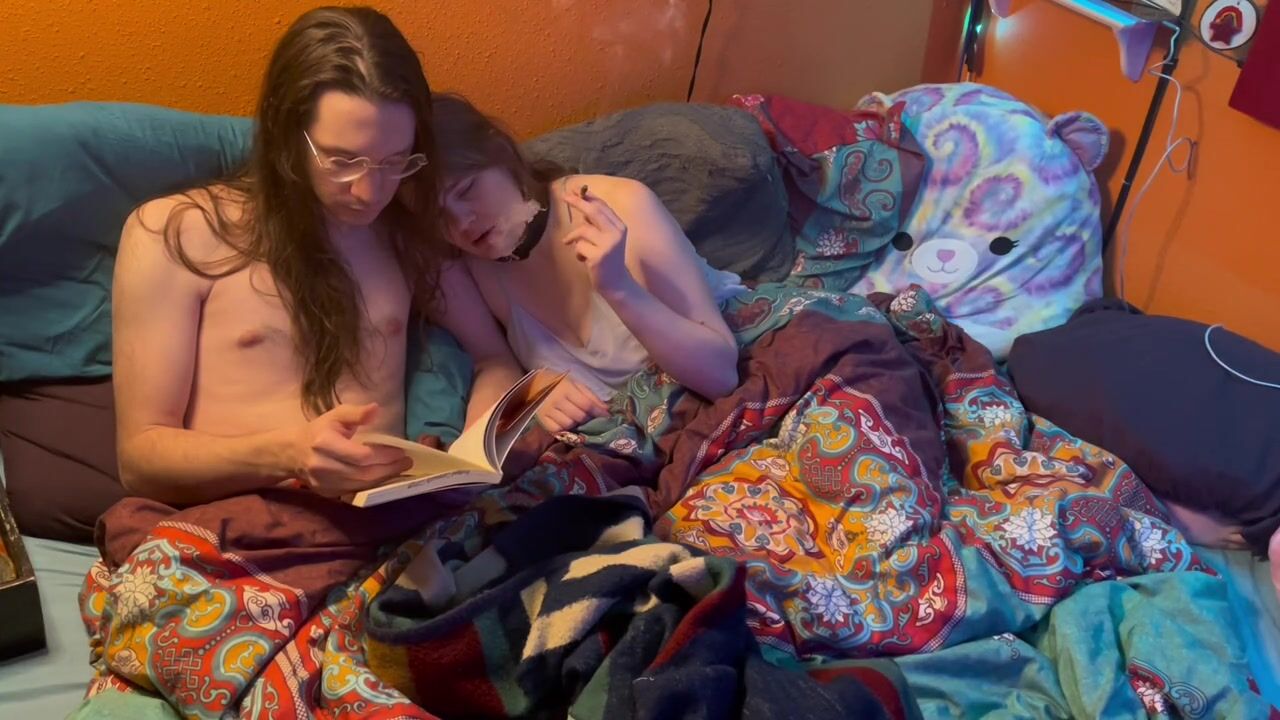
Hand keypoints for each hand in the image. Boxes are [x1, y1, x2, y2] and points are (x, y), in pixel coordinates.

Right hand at [291, 403, 411, 497]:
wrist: (292, 452)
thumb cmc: (319, 430)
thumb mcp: (336, 416)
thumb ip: (356, 413)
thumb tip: (376, 409)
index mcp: (324, 443)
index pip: (361, 455)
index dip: (384, 456)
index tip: (401, 451)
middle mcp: (322, 465)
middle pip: (363, 473)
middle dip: (388, 469)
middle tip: (406, 462)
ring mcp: (323, 482)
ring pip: (360, 485)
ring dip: (383, 479)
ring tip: (399, 469)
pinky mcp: (326, 493)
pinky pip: (354, 491)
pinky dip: (371, 485)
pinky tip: (382, 477)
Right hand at [536, 377, 609, 433]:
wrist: (535, 384)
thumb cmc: (559, 383)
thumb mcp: (576, 384)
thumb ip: (591, 396)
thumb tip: (606, 410)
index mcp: (566, 388)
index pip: (586, 404)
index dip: (598, 412)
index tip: (606, 417)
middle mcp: (556, 400)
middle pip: (579, 416)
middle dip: (588, 419)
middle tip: (589, 417)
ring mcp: (547, 411)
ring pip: (569, 424)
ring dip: (576, 424)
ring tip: (577, 419)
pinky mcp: (541, 419)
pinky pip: (557, 430)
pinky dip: (564, 429)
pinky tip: (566, 423)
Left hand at [562, 190, 633, 292]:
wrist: (617, 283)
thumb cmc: (609, 259)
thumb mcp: (607, 238)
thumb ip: (597, 223)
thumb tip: (581, 203)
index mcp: (619, 226)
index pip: (602, 206)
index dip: (587, 197)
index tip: (573, 191)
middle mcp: (616, 232)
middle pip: (594, 211)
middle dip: (578, 202)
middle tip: (564, 197)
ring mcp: (608, 245)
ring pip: (582, 230)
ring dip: (573, 237)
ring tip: (572, 244)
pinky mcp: (598, 257)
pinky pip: (579, 247)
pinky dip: (577, 253)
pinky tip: (583, 259)